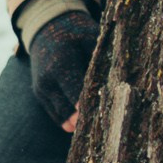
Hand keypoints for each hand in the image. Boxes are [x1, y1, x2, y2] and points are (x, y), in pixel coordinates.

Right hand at [28, 7, 98, 130]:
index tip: (91, 116)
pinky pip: (55, 114)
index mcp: (60, 62)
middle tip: (98, 131)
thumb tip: (122, 74)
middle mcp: (47, 79)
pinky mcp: (40, 95)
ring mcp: (41, 89)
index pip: (73, 87)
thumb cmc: (74, 32)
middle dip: (81, 120)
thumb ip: (101, 55)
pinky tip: (82, 129)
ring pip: (60, 115)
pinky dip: (67, 121)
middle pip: (65, 107)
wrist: (45, 28)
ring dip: (75, 124)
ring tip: (93, 134)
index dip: (83, 103)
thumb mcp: (89, 36)